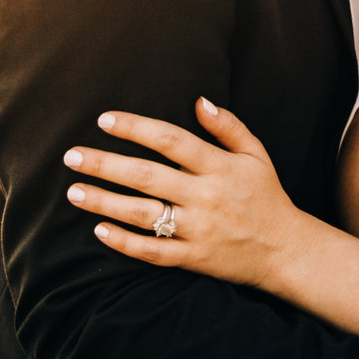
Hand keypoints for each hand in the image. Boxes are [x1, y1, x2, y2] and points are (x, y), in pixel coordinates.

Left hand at [74, 99, 307, 289]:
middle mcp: (206, 196)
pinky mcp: (194, 258)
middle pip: (147, 176)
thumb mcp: (257, 155)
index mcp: (220, 166)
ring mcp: (199, 230)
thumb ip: (228, 126)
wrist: (286, 250)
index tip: (105, 120)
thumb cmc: (267, 197)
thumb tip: (199, 101)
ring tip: (74, 191)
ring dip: (105, 202)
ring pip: (143, 214)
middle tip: (72, 156)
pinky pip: (154, 252)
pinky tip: (99, 231)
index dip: (136, 128)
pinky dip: (126, 243)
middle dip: (106, 164)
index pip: (171, 140)